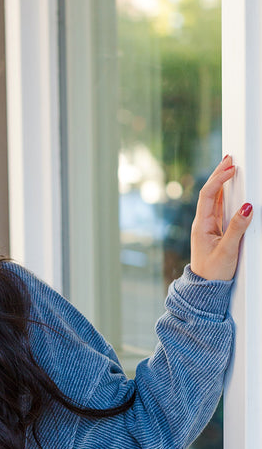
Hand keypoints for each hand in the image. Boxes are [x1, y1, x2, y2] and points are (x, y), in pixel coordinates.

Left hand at [190, 155, 252, 280]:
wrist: (205, 289)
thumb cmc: (213, 273)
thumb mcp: (228, 250)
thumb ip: (237, 229)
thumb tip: (247, 207)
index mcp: (201, 226)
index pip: (208, 195)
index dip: (218, 179)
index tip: (231, 168)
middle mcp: (202, 223)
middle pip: (209, 193)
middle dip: (219, 175)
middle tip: (229, 158)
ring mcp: (208, 227)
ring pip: (214, 199)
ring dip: (221, 182)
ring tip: (229, 166)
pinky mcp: (215, 232)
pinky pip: (219, 208)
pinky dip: (224, 195)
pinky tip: (229, 187)